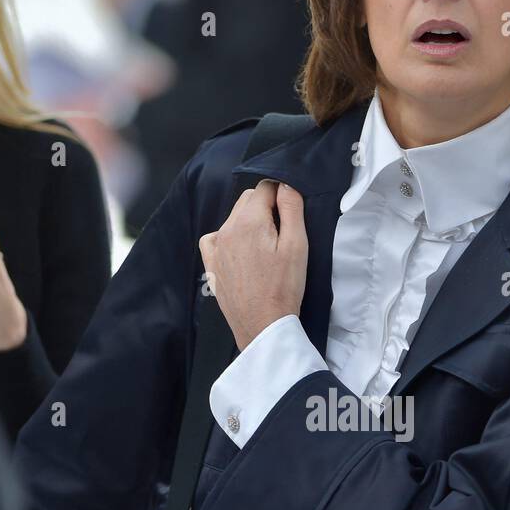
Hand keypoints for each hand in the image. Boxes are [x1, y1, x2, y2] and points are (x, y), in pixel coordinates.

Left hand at [199, 180, 307, 351]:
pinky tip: (244, 252)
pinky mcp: (212, 264)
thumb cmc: (283, 288)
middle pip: (248, 200)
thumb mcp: (297, 245)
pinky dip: (230, 238)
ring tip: (266, 250)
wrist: (262, 326)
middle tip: (282, 234)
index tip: (291, 213)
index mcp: (249, 221)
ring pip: (234, 218)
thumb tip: (286, 183)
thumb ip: (292, 208)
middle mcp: (227, 229)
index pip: (266, 187)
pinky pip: (217, 237)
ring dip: (250, 223)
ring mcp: (216, 247)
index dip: (282, 195)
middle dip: (266, 208)